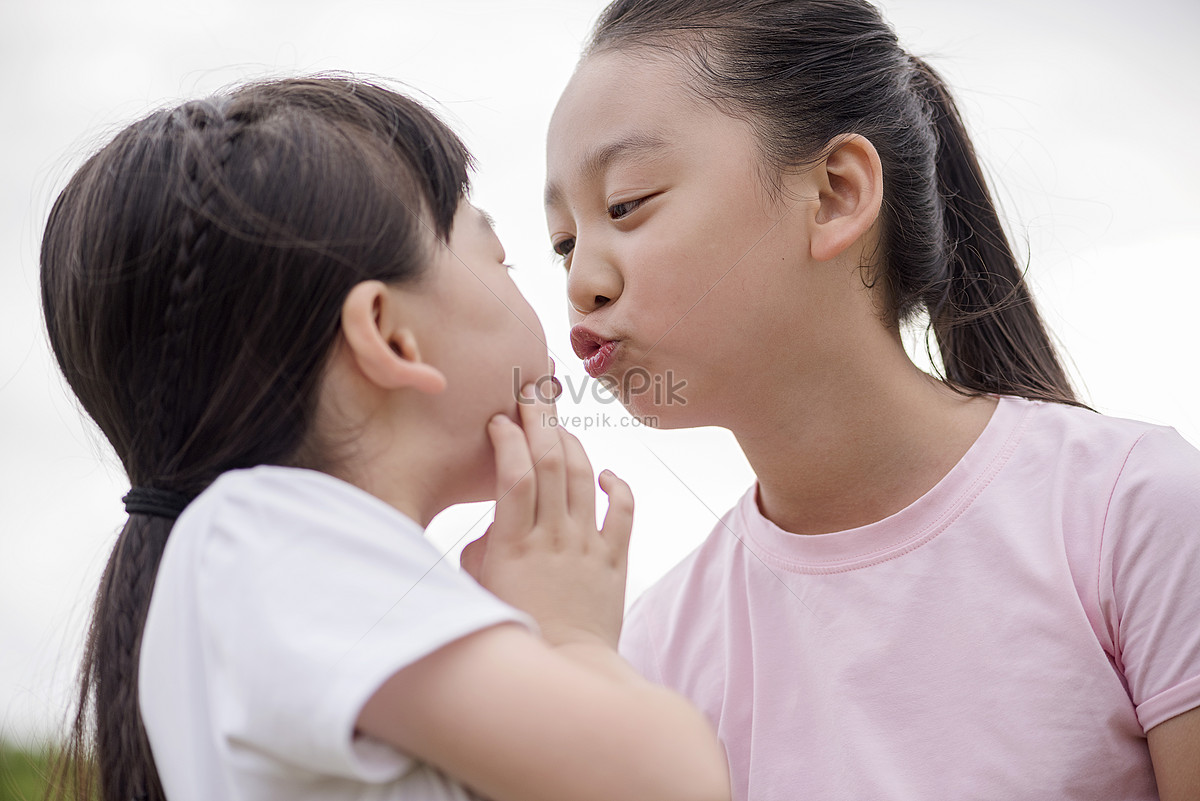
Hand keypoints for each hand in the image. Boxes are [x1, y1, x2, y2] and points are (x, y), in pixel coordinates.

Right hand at [461, 384, 633, 648]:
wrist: (566, 667)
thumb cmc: (515, 628)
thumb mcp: (480, 588)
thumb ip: (482, 548)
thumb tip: (492, 524)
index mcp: (513, 544)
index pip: (513, 473)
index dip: (508, 438)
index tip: (499, 421)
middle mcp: (552, 537)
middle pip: (550, 461)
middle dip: (540, 420)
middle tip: (532, 394)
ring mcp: (587, 545)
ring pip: (583, 476)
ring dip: (572, 443)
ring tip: (559, 426)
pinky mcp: (615, 559)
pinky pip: (623, 510)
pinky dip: (616, 484)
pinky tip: (605, 474)